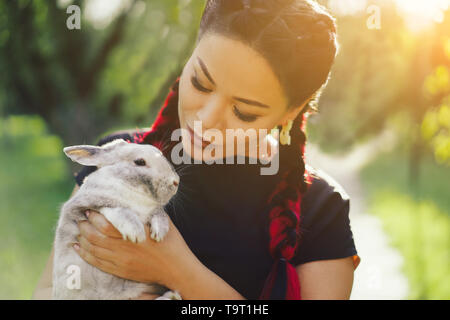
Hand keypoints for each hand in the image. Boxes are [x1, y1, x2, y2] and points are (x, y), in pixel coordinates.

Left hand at [74, 209, 192, 288]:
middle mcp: (125, 248)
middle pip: (95, 237)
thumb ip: (147, 211)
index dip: (94, 217)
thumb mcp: (161, 221)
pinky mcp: (120, 271)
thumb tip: (135, 198)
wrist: (176, 268)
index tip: (90, 210)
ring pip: (94, 250)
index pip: (106, 224)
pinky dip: (85, 255)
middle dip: (84, 226)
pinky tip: (78, 248)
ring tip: (79, 230)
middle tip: (81, 219)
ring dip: (83, 239)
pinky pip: (97, 263)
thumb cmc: (171, 242)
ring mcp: (121, 261)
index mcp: (135, 233)